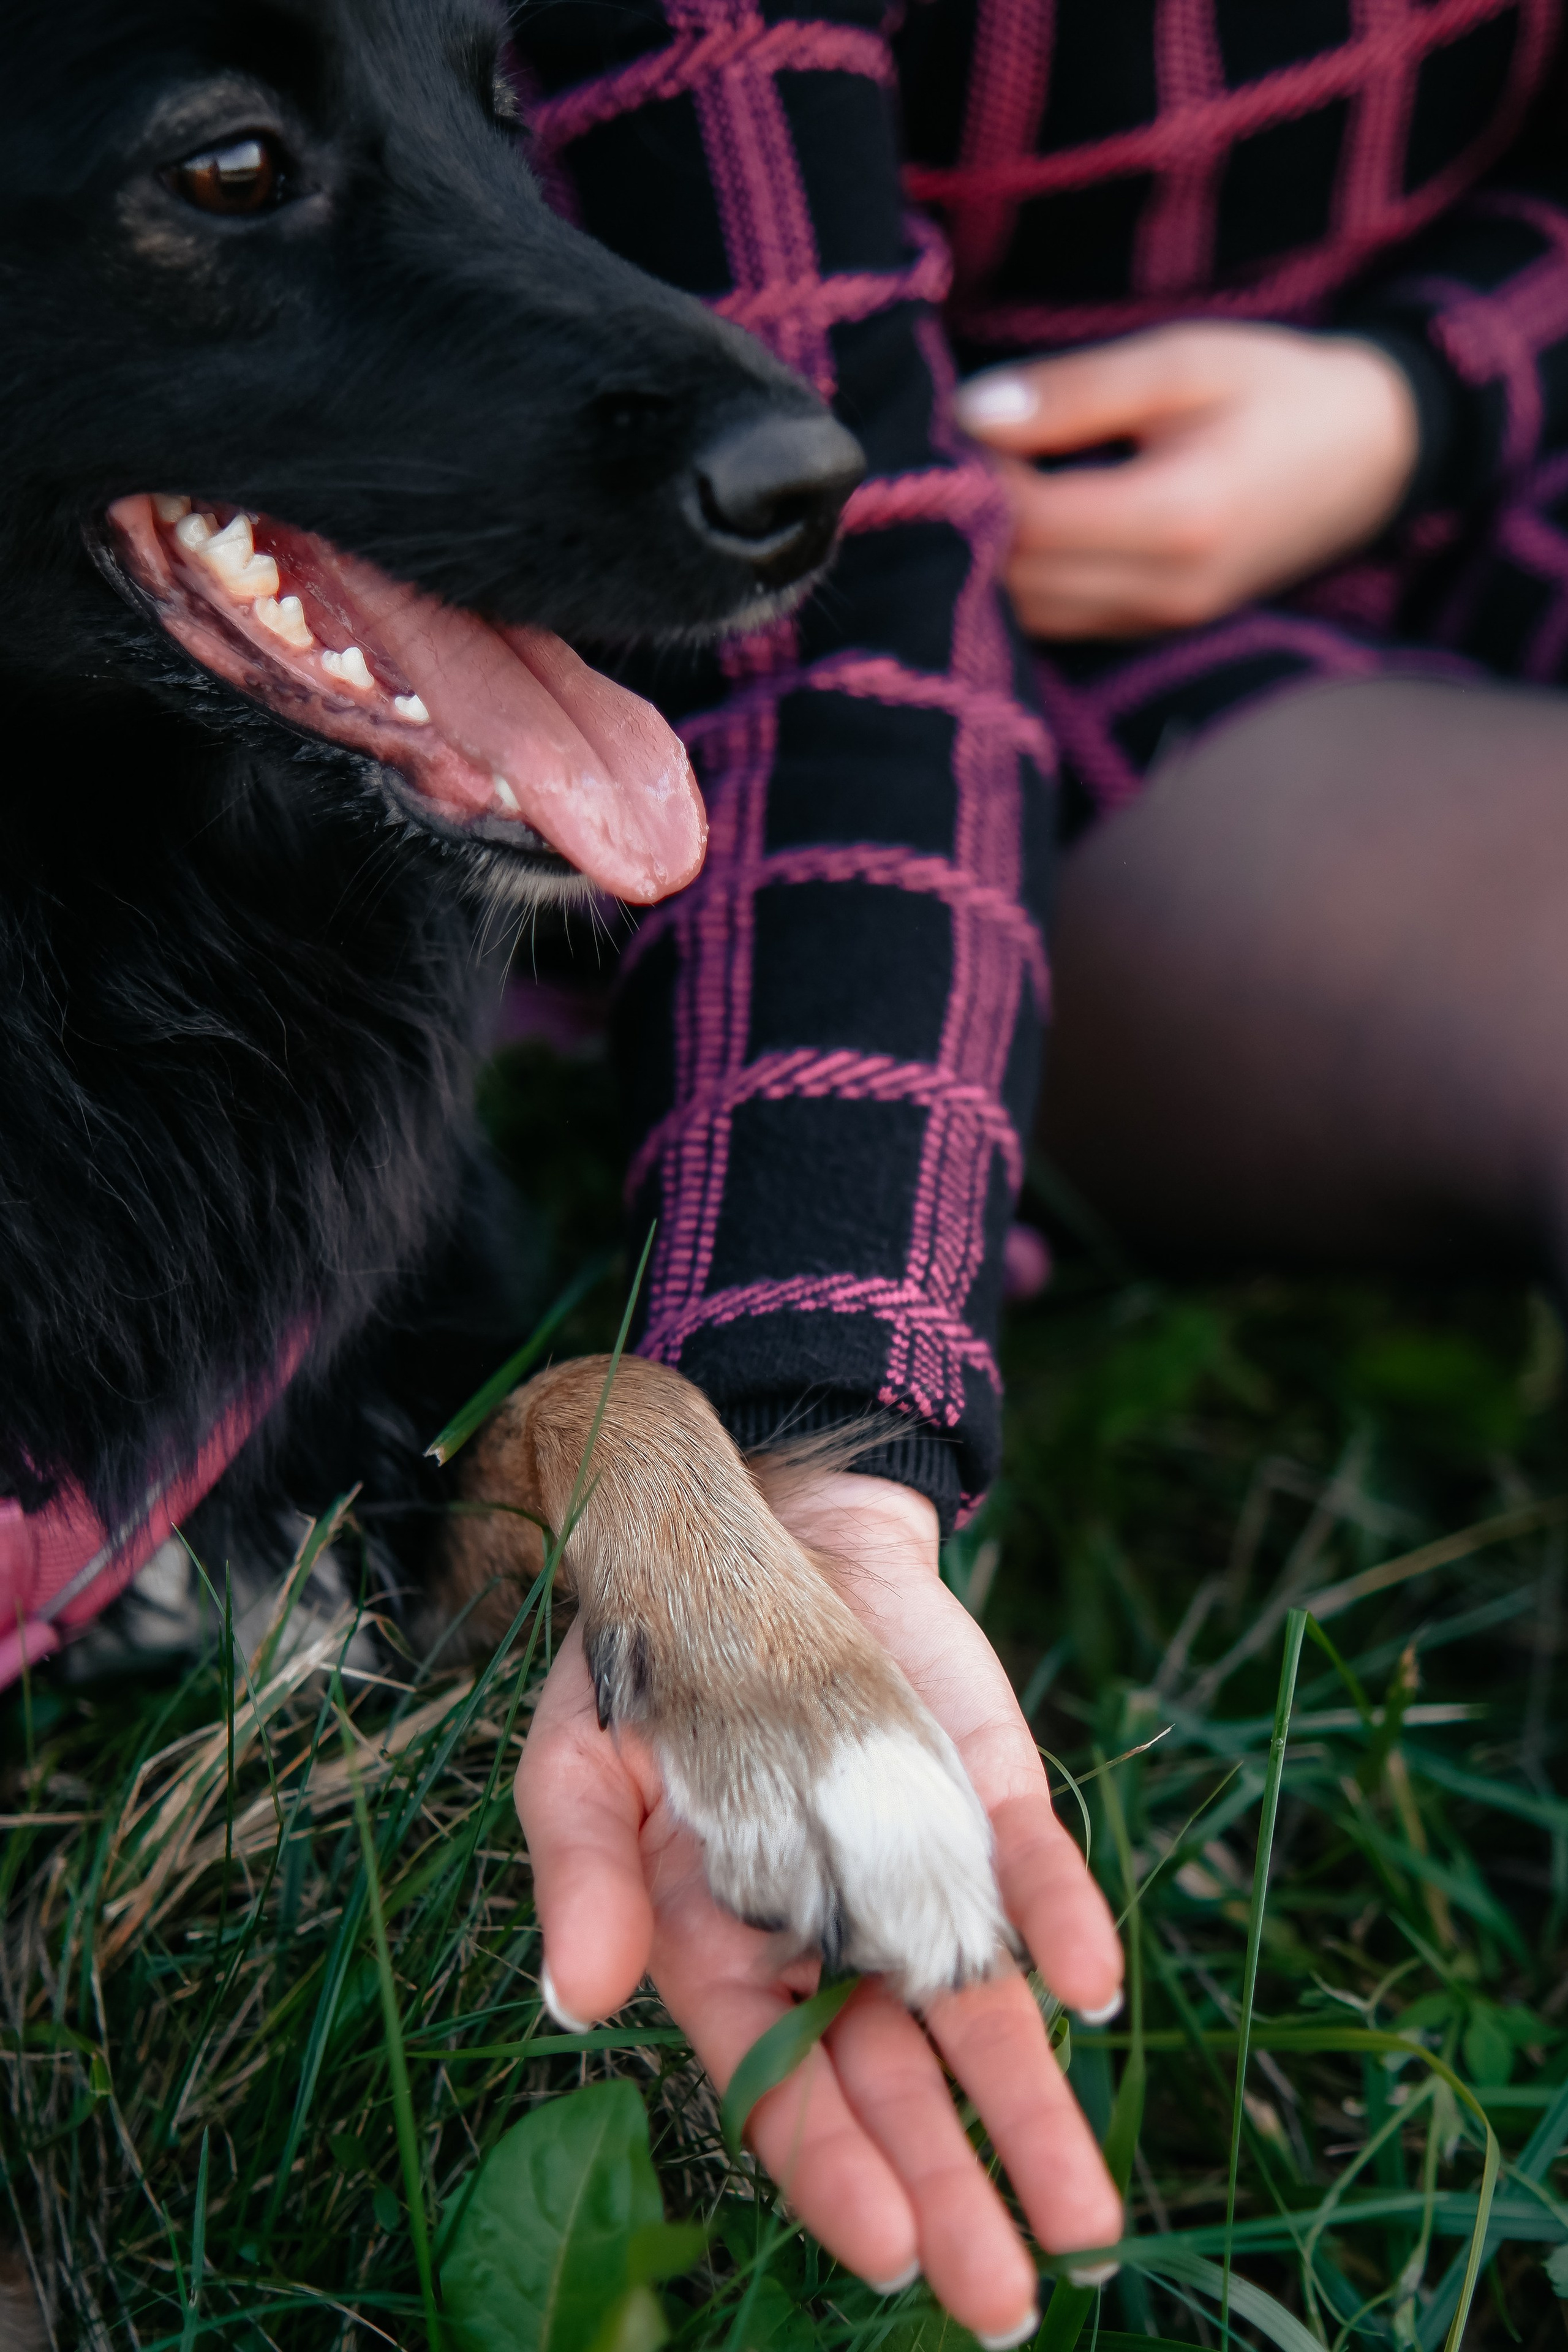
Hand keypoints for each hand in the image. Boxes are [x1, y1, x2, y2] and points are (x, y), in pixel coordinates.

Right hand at [515, 1471, 1124, 2342]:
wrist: (742, 1532)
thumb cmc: (642, 1666)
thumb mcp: (580, 1766)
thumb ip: (582, 1882)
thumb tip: (575, 2002)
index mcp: (721, 1954)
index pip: (781, 2086)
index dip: (835, 2171)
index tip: (891, 2251)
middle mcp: (829, 1938)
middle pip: (895, 2083)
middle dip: (952, 2189)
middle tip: (1008, 2305)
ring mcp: (912, 1873)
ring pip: (979, 2011)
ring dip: (1034, 2110)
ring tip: (1088, 2225)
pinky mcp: (979, 1802)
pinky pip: (1027, 1876)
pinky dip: (1061, 1926)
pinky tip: (1091, 1991)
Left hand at [954, 322, 1418, 638]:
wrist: (1374, 455)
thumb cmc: (1278, 392)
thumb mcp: (1181, 362)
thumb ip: (1074, 391)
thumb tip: (969, 415)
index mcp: (1175, 519)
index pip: (1024, 521)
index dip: (971, 475)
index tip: (957, 421)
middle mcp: (1163, 593)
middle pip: (1013, 579)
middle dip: (969, 520)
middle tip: (955, 453)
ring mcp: (1157, 625)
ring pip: (1024, 612)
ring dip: (990, 556)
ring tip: (986, 485)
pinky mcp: (1151, 634)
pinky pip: (1055, 620)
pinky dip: (1022, 579)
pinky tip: (1023, 522)